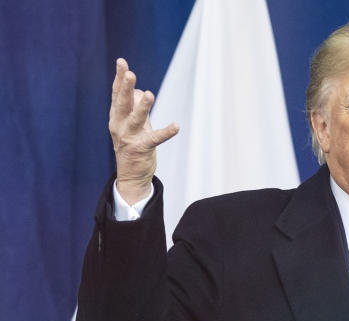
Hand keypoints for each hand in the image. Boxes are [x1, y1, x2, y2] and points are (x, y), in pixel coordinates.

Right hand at [108, 58, 178, 203]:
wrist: (131, 175)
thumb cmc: (132, 146)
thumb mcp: (133, 125)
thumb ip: (137, 108)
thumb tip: (142, 91)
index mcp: (116, 117)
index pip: (117, 94)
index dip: (120, 78)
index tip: (122, 62)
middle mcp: (119, 125)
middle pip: (123, 103)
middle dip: (126, 88)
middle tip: (130, 73)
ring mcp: (129, 137)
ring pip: (136, 119)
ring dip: (143, 107)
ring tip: (150, 95)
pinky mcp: (141, 149)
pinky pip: (155, 138)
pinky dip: (166, 132)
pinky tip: (176, 126)